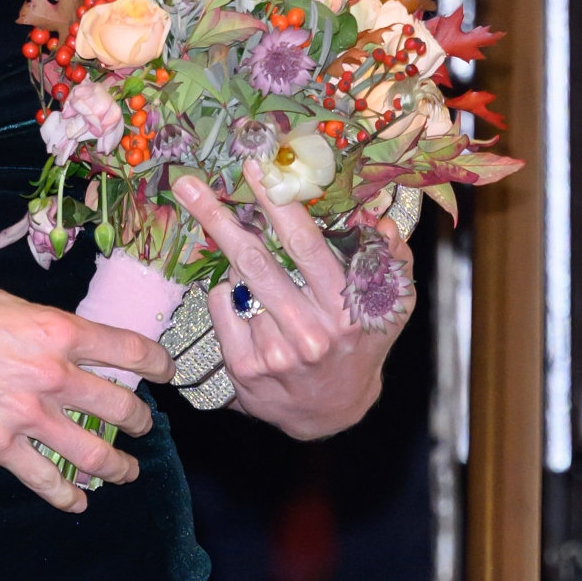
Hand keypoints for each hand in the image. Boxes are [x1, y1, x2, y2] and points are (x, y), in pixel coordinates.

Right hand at [0, 274, 170, 514]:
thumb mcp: (3, 302)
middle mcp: (52, 374)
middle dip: (141, 421)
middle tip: (142, 426)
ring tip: (126, 472)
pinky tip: (78, 503)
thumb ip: (39, 325)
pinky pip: (45, 479)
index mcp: (57, 330)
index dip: (158, 363)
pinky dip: (66, 496)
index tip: (167, 372)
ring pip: (93, 452)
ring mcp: (27, 414)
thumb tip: (59, 339)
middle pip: (122, 406)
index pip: (130, 349)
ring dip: (118, 466)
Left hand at [171, 167, 401, 440]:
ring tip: (240, 251)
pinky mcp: (243, 367)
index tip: (255, 168)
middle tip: (189, 184)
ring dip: (233, 259)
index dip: (276, 203)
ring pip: (235, 282)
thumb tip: (381, 223)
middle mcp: (307, 333)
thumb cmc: (359, 346)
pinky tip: (243, 297)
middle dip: (217, 217)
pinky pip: (221, 306)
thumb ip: (392, 262)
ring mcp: (272, 353)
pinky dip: (226, 291)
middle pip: (254, 260)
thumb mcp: (390, 306)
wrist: (330, 412)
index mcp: (343, 310)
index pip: (304, 245)